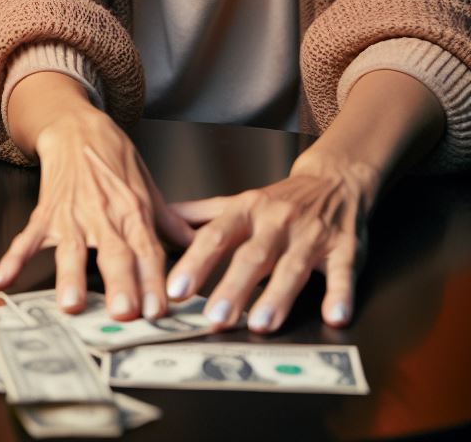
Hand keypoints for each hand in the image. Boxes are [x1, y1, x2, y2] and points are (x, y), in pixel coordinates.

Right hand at [0, 107, 193, 319]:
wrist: (76, 126)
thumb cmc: (112, 156)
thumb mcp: (146, 184)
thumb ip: (168, 219)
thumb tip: (195, 244)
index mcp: (133, 211)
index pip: (148, 251)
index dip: (154, 281)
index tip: (159, 311)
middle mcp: (104, 215)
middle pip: (115, 253)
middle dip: (120, 284)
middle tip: (124, 313)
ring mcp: (72, 214)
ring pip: (73, 249)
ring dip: (70, 277)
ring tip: (69, 305)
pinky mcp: (46, 211)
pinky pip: (29, 238)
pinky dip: (14, 259)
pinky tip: (2, 280)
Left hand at [165, 157, 373, 333]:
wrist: (332, 180)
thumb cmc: (278, 200)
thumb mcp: (237, 202)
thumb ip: (199, 216)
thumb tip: (160, 222)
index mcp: (245, 211)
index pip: (215, 237)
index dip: (195, 263)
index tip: (176, 290)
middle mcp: (276, 222)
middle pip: (252, 256)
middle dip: (233, 287)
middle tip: (215, 317)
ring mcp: (310, 235)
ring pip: (292, 267)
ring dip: (277, 296)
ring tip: (260, 324)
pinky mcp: (343, 249)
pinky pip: (343, 273)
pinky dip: (339, 294)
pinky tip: (333, 316)